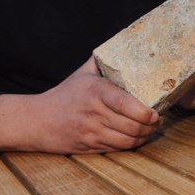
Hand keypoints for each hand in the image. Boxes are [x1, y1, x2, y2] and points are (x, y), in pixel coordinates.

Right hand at [0, 58, 161, 154]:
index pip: (124, 103)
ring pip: (125, 141)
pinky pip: (116, 149)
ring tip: (151, 130)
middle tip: (158, 120)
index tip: (155, 113)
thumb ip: (103, 62)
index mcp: (95, 92)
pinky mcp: (89, 147)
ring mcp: (91, 132)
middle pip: (130, 126)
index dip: (143, 112)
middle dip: (150, 127)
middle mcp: (94, 113)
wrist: (36, 120)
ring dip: (143, 138)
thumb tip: (124, 45)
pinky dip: (131, 146)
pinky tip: (137, 138)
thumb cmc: (64, 94)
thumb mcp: (82, 73)